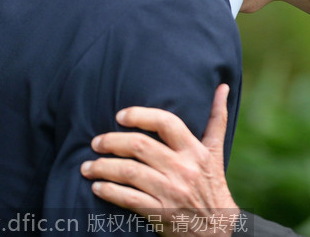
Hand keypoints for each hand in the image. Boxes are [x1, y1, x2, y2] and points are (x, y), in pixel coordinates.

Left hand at [81, 84, 238, 235]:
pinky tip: (97, 187)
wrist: (217, 229)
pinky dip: (108, 191)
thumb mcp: (217, 151)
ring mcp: (171, 191)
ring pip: (129, 172)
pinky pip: (128, 198)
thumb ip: (218, 118)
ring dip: (102, 167)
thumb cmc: (213, 184)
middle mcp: (183, 168)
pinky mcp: (159, 212)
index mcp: (196, 150)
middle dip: (111, 142)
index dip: (140, 116)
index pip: (167, 123)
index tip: (120, 116)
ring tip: (87, 166)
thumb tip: (222, 86)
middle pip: (140, 146)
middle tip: (96, 142)